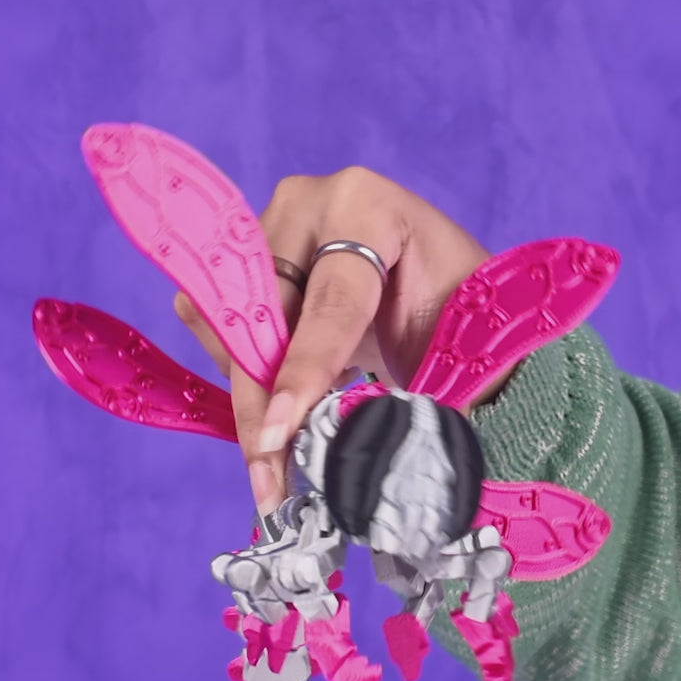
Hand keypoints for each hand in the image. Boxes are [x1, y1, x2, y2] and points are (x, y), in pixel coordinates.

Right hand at [174, 165, 511, 514]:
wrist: (449, 297)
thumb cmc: (461, 316)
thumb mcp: (447, 346)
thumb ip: (402, 394)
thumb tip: (361, 457)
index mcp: (366, 207)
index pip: (328, 306)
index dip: (302, 375)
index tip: (279, 436)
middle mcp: (307, 204)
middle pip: (259, 312)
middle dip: (261, 399)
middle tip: (269, 476)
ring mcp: (271, 228)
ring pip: (226, 320)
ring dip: (249, 389)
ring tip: (286, 445)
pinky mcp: (251, 261)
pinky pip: (219, 324)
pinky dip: (246, 374)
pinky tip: (283, 404)